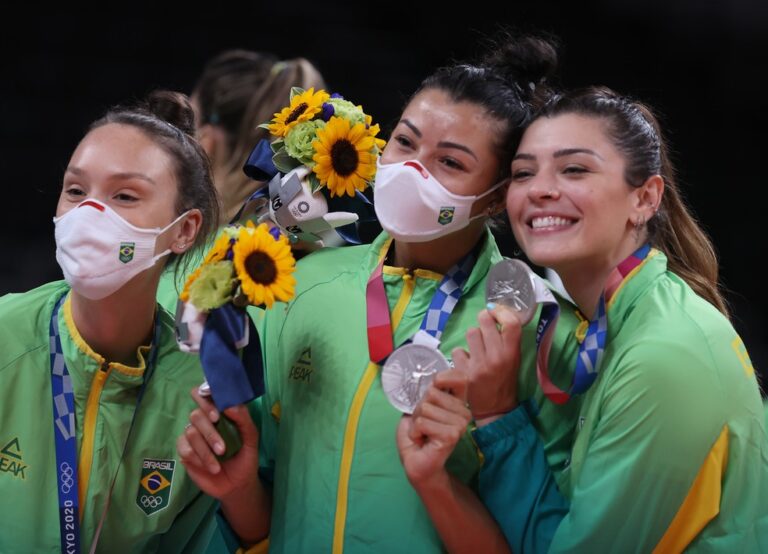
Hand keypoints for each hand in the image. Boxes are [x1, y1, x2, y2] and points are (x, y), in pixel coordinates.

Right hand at [176, 387, 260, 500]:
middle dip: (210, 432)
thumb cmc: (245, 456)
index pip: (205, 395)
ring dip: (206, 449)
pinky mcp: (185, 451)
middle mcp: (204, 421)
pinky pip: (184, 448)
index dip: (206, 399)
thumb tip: (229, 405)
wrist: (238, 484)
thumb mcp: (251, 438)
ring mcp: (192, 435)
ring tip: (220, 462)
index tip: (217, 414)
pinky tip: (211, 467)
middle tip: (222, 448)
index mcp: (219, 412)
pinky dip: (198, 458)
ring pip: (190, 432)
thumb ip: (243, 419)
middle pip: (196, 414)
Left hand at [396, 369, 471, 490]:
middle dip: (419, 409)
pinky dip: (414, 432)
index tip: (433, 388)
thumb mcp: (421, 407)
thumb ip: (428, 392)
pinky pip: (422, 422)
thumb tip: (432, 381)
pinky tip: (421, 440)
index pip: (460, 377)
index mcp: (458, 402)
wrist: (416, 462)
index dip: (443, 377)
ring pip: (425, 408)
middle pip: (432, 392)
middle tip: (423, 424)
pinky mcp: (451, 435)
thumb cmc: (418, 435)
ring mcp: (459, 424)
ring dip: (416, 422)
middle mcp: (463, 412)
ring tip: (422, 433)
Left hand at [452, 305, 522, 425]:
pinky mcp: (463, 372)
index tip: (496, 312)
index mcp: (512, 354)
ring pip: (470, 332)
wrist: (494, 408)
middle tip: (485, 329)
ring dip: (473, 338)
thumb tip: (496, 312)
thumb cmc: (505, 380)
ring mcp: (478, 365)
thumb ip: (508, 339)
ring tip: (477, 349)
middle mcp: (496, 358)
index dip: (502, 311)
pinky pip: (458, 351)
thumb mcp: (514, 360)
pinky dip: (461, 356)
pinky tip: (467, 364)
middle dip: (484, 321)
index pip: (511, 323)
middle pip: (485, 320)